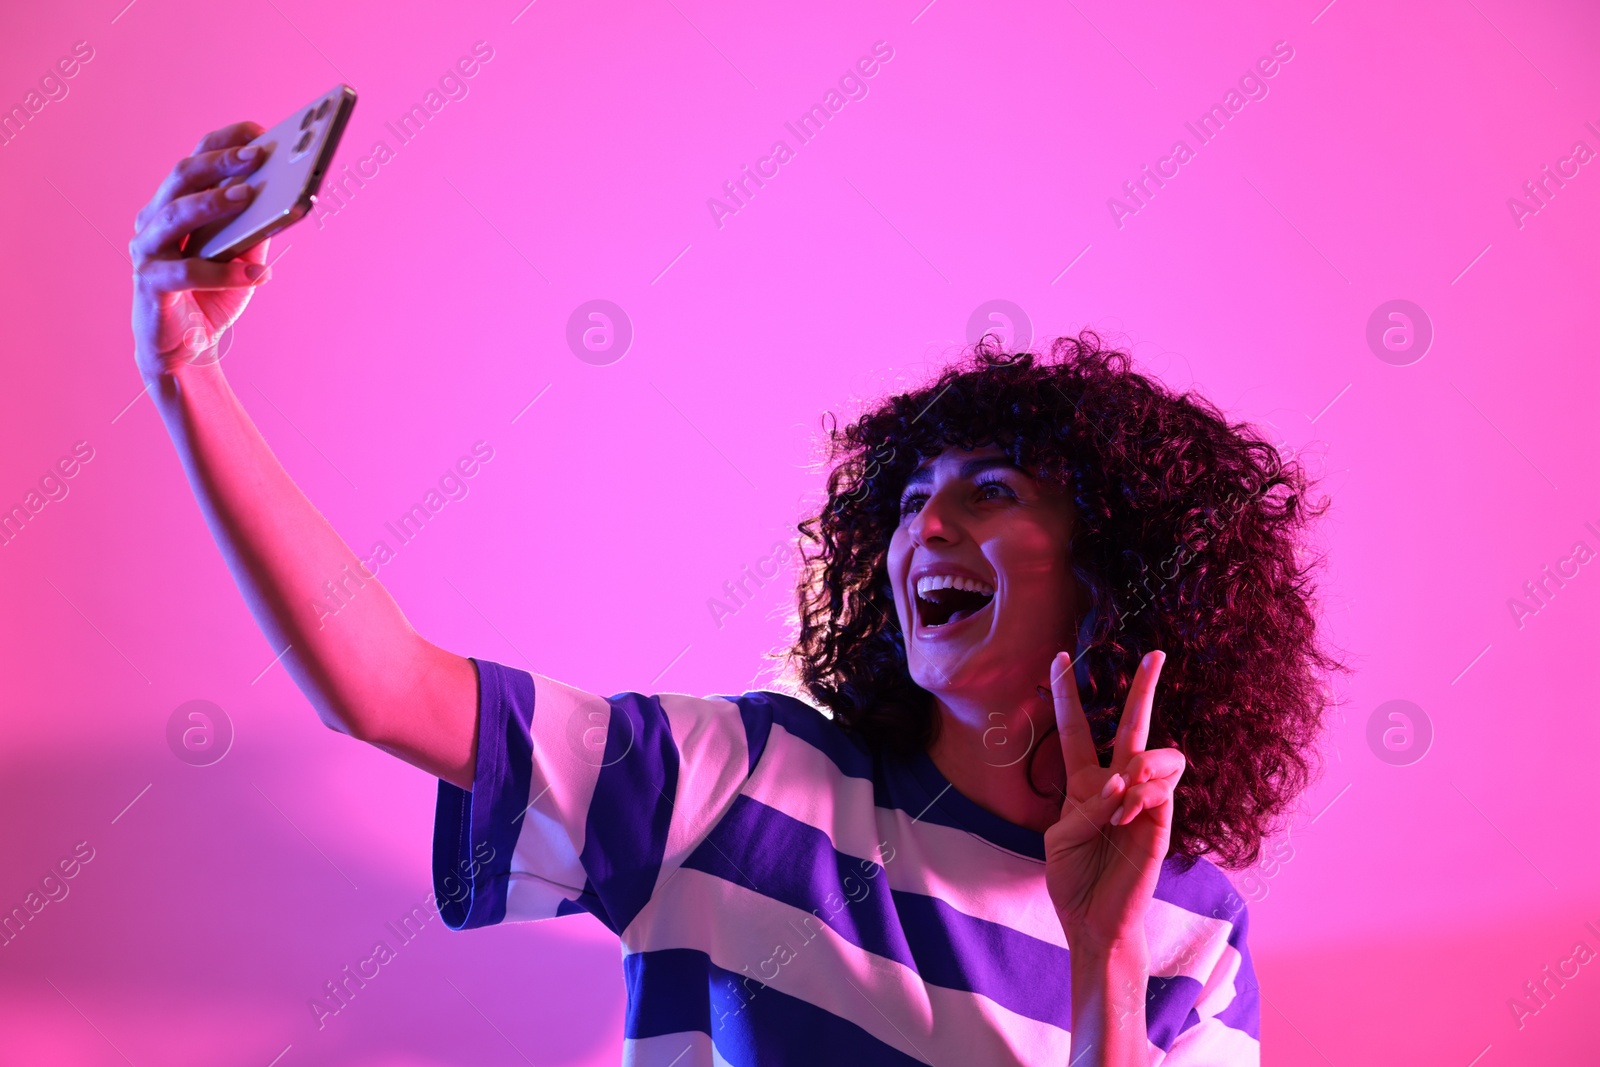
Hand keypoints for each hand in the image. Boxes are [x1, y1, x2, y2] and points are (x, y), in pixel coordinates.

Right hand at [130, 121, 271, 381]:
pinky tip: (258, 273)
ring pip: (173, 216)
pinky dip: (225, 273)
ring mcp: (147, 251)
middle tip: (258, 155)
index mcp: (175, 205)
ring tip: (249, 197)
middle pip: (182, 178)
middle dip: (220, 162)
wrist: (185, 348)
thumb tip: (288, 197)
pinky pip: (187, 272)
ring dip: (213, 203)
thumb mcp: (241, 255)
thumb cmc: (212, 294)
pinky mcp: (151, 285)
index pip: (196, 161)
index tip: (258, 129)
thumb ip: (255, 227)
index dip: (224, 141)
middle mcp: (154, 220)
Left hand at [1043, 649, 1184, 951]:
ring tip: (1124, 795)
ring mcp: (1143, 800)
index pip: (1074, 728)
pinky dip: (1140, 798)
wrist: (1094, 919)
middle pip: (1133, 725)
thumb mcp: (1060, 837)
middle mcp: (1116, 783)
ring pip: (1158, 755)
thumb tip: (1125, 781)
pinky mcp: (1163, 821)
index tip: (1057, 657)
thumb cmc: (1072, 878)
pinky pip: (1160, 790)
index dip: (1066, 694)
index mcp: (1083, 782)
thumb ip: (1088, 804)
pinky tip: (1127, 818)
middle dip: (1144, 688)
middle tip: (1156, 654)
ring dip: (1140, 766)